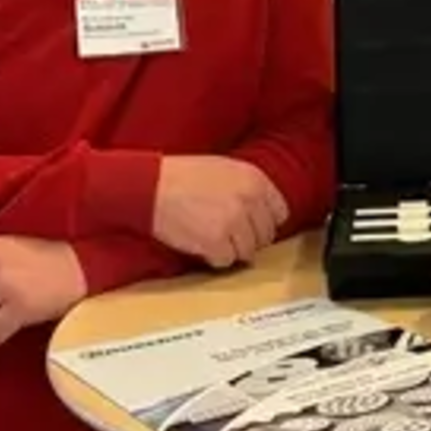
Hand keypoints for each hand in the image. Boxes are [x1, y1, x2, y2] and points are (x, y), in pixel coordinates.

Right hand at [151, 156, 287, 267]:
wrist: (150, 185)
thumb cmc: (182, 176)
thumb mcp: (225, 168)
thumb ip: (249, 187)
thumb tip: (263, 211)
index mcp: (255, 179)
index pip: (280, 213)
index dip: (265, 223)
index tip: (252, 227)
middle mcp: (250, 200)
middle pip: (265, 236)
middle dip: (248, 239)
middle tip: (227, 235)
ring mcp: (234, 221)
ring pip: (247, 252)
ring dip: (231, 250)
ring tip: (211, 237)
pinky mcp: (216, 241)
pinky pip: (226, 261)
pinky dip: (213, 258)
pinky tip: (200, 244)